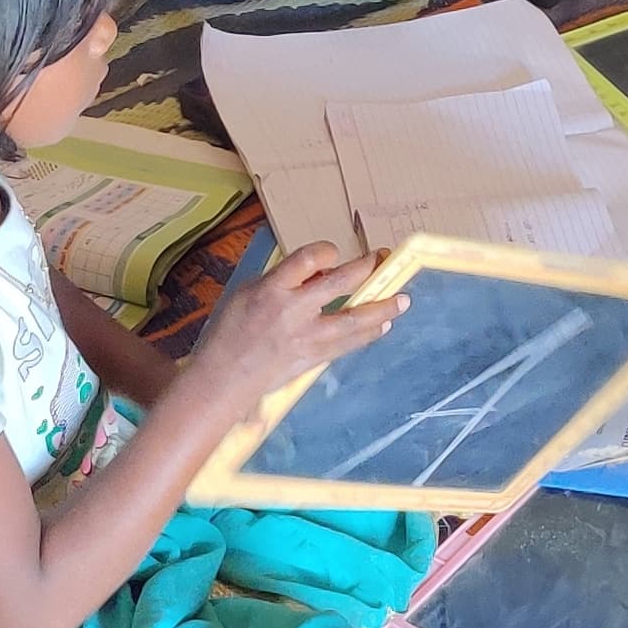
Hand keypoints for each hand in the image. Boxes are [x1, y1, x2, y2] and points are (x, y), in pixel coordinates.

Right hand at [188, 242, 405, 408]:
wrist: (224, 376)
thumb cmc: (230, 331)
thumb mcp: (247, 292)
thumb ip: (282, 279)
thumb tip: (318, 273)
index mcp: (271, 288)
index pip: (308, 257)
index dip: (327, 251)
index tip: (334, 253)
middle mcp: (292, 310)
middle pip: (339, 283)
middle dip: (366, 269)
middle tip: (382, 261)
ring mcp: (306, 336)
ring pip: (354, 318)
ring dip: (382, 307)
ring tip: (403, 300)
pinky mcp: (314, 357)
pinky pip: (349, 343)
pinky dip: (368, 334)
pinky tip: (382, 326)